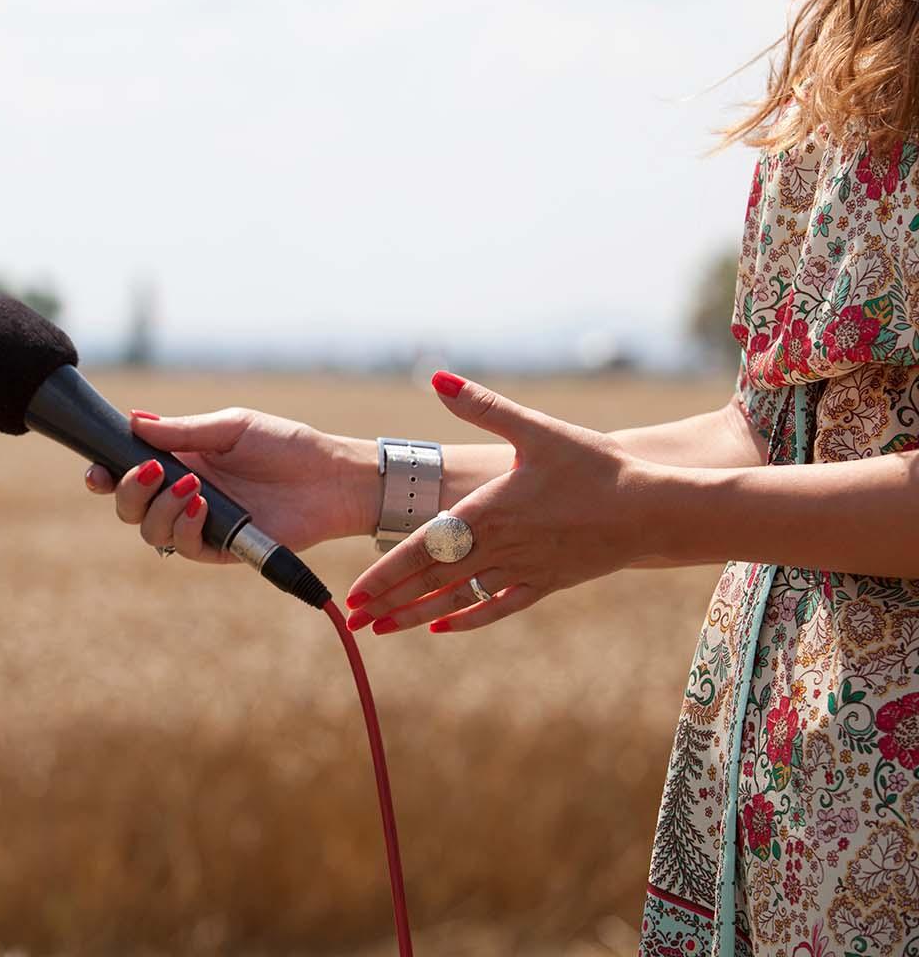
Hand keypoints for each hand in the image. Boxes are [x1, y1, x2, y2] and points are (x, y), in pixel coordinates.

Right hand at [82, 408, 375, 562]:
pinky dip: (184, 528)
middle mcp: (183, 494)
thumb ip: (182, 430)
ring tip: (193, 487)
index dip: (104, 475)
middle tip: (152, 472)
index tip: (97, 472)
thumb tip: (133, 421)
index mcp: (179, 461)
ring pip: (150, 531)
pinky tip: (203, 507)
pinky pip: (183, 548)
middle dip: (129, 492)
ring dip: (160, 509)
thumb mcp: (231, 427)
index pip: (128, 473)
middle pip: (129, 507)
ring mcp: (199, 523)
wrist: (330, 477)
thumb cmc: (285, 445)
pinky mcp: (220, 547)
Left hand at [344, 373, 650, 634]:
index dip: (386, 572)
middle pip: (433, 580)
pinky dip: (469, 619)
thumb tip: (437, 377)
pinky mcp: (547, 583)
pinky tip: (443, 627)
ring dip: (418, 615)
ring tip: (383, 630)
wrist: (653, 509)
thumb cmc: (596, 465)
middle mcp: (499, 547)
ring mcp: (523, 570)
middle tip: (353, 619)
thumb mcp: (537, 430)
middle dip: (390, 600)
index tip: (356, 593)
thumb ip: (484, 405)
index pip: (424, 548)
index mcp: (489, 512)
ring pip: (459, 599)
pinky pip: (498, 606)